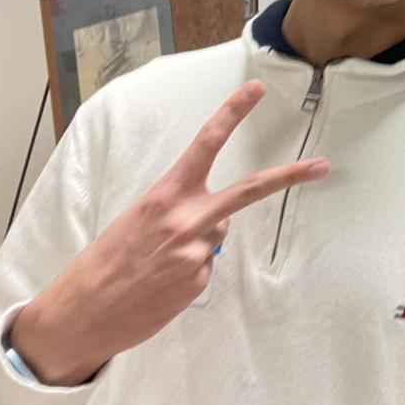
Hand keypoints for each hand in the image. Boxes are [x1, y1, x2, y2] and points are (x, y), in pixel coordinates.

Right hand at [11, 80, 329, 385]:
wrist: (81, 314)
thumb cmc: (105, 262)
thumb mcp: (136, 220)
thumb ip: (178, 208)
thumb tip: (217, 219)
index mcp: (165, 195)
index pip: (205, 144)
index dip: (232, 113)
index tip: (256, 90)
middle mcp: (186, 219)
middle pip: (249, 191)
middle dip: (289, 176)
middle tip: (323, 166)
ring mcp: (196, 252)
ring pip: (217, 233)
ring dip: (196, 242)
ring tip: (157, 262)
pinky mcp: (199, 281)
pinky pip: (204, 266)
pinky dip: (187, 271)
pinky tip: (160, 282)